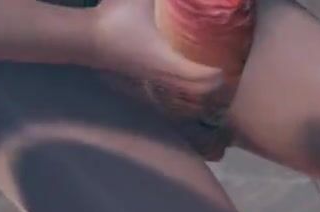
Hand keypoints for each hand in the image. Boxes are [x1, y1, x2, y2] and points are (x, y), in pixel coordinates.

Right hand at [87, 0, 226, 106]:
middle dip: (220, 83)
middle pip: (201, 91)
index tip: (233, 61)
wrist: (86, 38)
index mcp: (168, 60)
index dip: (221, 73)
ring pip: (189, 94)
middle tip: (233, 66)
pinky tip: (196, 72)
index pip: (202, 77)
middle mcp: (165, 75)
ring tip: (220, 72)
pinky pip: (177, 89)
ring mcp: (156, 80)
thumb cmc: (114, 18)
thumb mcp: (140, 0)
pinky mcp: (148, 78)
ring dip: (206, 87)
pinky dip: (191, 86)